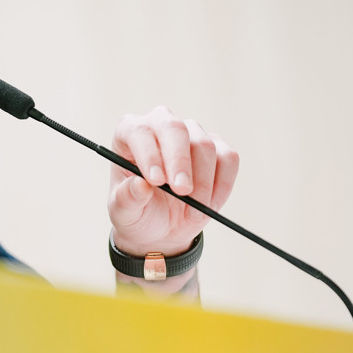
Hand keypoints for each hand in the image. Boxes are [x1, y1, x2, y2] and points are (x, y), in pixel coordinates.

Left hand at [108, 106, 237, 256]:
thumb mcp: (125, 212)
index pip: (140, 132)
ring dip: (202, 184)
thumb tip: (141, 185)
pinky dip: (222, 185)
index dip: (149, 154)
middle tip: (182, 192)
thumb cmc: (137, 212)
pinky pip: (228, 158)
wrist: (161, 227)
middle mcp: (160, 125)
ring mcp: (191, 133)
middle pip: (175, 128)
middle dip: (180, 161)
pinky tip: (209, 205)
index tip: (156, 181)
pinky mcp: (217, 147)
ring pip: (204, 145)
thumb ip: (127, 199)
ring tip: (191, 214)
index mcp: (129, 134)